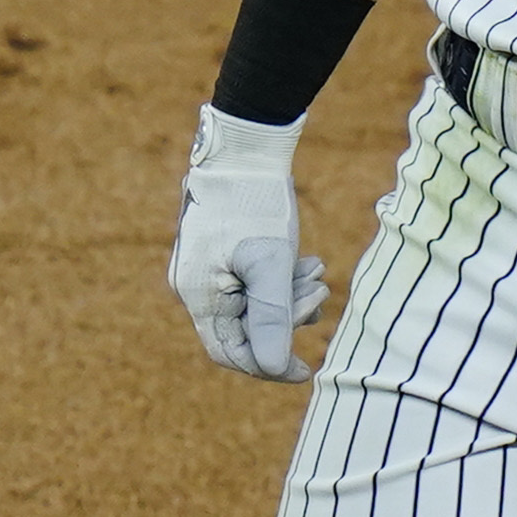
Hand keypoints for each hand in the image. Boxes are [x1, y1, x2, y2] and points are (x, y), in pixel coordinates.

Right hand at [169, 106, 328, 381]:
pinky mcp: (226, 253)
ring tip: (315, 269)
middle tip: (319, 291)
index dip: (268, 366)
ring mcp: (210, 270)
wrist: (244, 148)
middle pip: (246, 330)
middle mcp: (197, 288)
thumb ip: (271, 316)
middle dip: (288, 319)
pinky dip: (283, 280)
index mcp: (199, 295)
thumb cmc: (254, 202)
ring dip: (291, 297)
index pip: (231, 353)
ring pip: (255, 305)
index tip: (306, 369)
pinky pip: (255, 284)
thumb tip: (271, 367)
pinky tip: (307, 262)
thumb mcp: (270, 260)